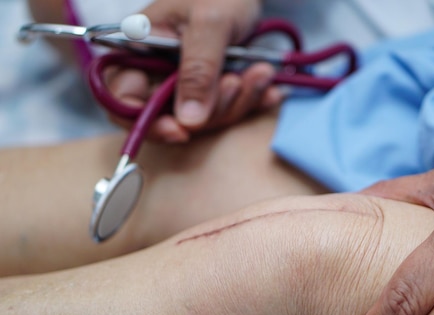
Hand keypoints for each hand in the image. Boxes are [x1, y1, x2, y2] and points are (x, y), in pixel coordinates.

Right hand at [107, 0, 283, 142]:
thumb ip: (198, 69)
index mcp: (139, 49)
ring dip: (238, 102)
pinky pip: (229, 110)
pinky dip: (251, 102)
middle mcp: (157, 70)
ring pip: (205, 118)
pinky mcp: (213, 89)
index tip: (181, 130)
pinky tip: (269, 89)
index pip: (123, 100)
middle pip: (171, 117)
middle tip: (236, 80)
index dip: (147, 123)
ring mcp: (186, 82)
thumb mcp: (210, 24)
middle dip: (211, 109)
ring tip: (261, 72)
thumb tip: (188, 121)